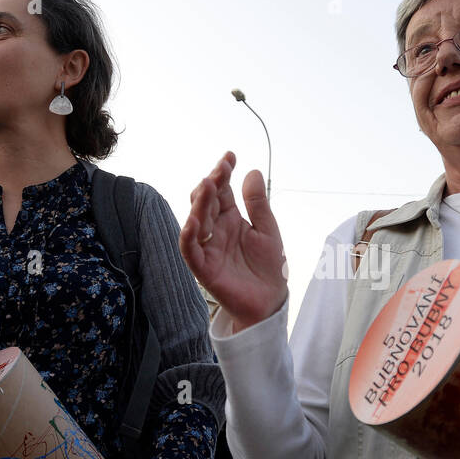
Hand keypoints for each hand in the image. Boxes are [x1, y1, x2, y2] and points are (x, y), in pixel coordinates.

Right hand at [179, 151, 287, 330]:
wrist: (270, 301)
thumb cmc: (269, 267)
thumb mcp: (268, 231)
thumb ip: (259, 204)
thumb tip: (252, 171)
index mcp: (231, 218)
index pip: (222, 190)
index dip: (223, 172)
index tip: (230, 156)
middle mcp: (216, 229)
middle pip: (205, 201)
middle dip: (211, 184)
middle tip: (220, 171)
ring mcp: (208, 247)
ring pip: (195, 220)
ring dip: (199, 203)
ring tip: (208, 186)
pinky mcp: (203, 267)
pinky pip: (189, 249)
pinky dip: (188, 235)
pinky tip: (194, 220)